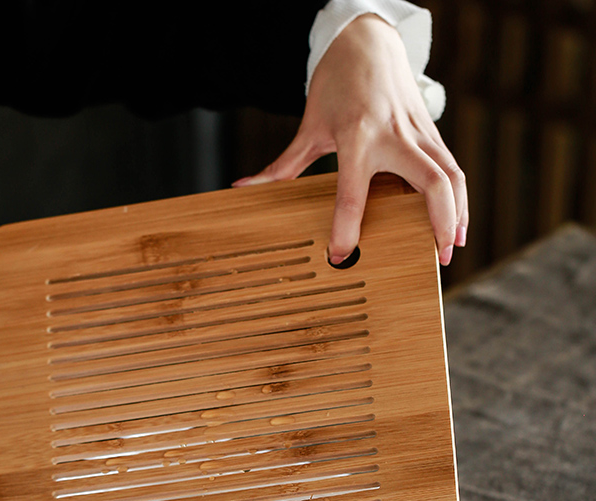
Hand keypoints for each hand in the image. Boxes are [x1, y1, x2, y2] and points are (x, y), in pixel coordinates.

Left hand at [233, 14, 467, 265]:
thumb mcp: (308, 127)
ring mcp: (419, 132)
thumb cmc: (336, 84)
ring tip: (452, 247)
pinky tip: (456, 220)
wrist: (367, 41)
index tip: (340, 256)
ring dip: (457, 212)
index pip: (353, 194)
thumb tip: (243, 186)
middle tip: (437, 257)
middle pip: (431, 181)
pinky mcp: (431, 131)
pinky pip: (452, 166)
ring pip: (451, 174)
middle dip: (437, 221)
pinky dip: (458, 196)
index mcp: (358, 136)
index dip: (345, 230)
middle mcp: (395, 135)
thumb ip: (281, 165)